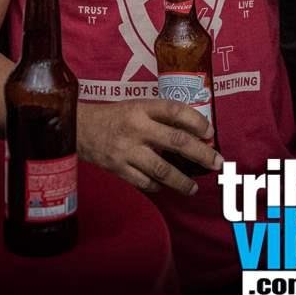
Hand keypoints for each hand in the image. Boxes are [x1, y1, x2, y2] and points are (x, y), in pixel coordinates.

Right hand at [76, 99, 219, 195]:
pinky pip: (144, 182)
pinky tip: (165, 186)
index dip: (196, 121)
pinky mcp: (118, 168)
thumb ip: (160, 117)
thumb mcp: (136, 106)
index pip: (175, 111)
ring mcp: (127, 150)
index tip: (210, 132)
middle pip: (176, 141)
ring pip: (162, 169)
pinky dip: (157, 186)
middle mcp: (137, 128)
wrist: (79, 128)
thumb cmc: (114, 116)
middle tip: (216, 163)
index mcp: (142, 108)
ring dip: (182, 180)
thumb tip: (192, 132)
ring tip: (194, 187)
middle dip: (201, 154)